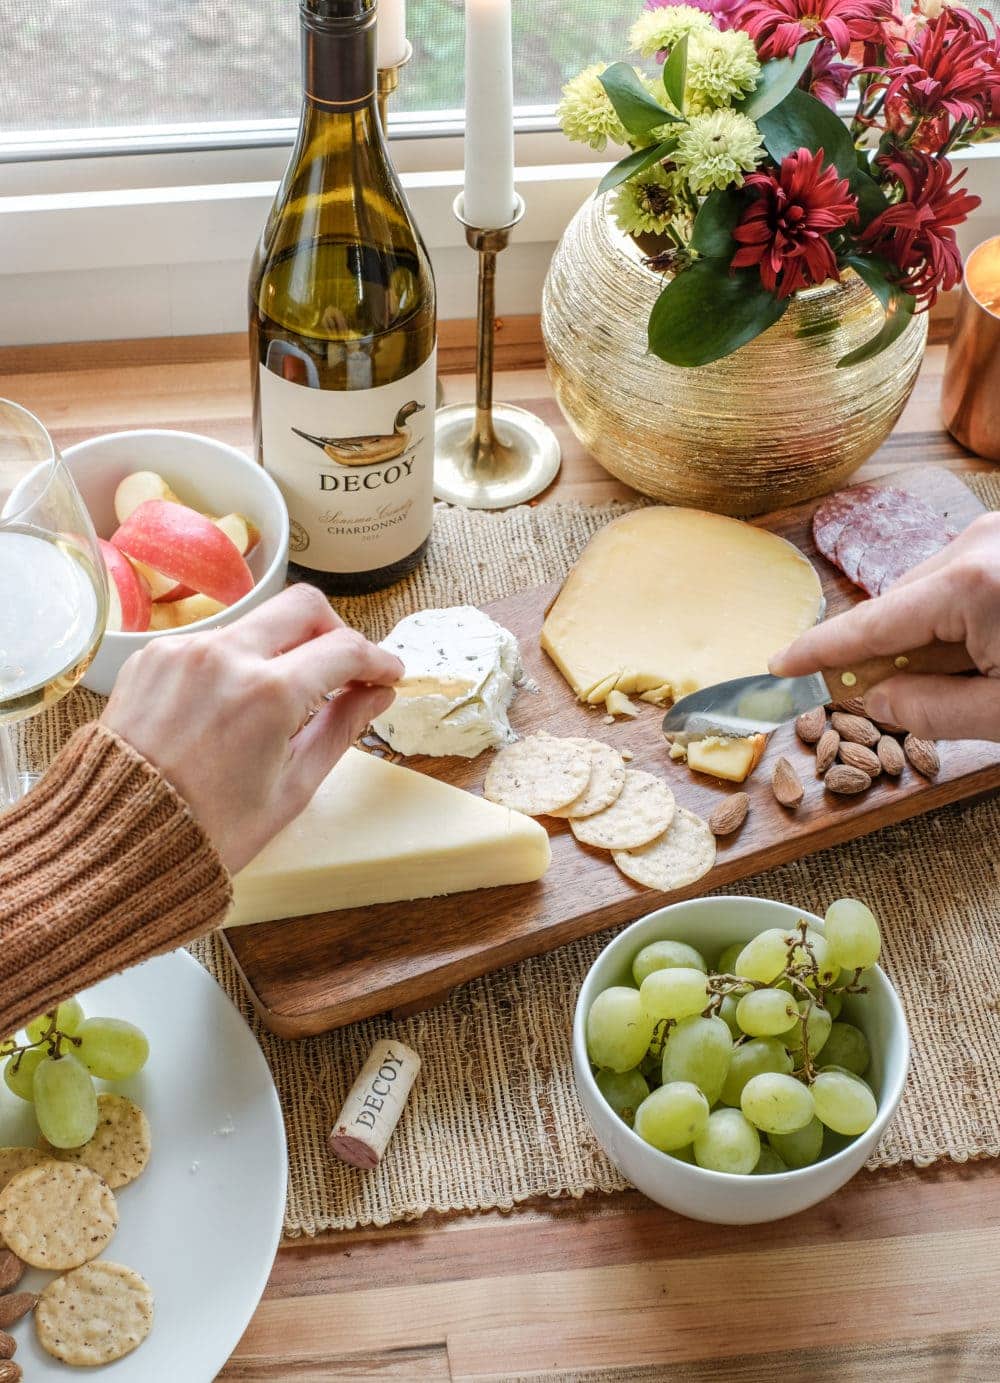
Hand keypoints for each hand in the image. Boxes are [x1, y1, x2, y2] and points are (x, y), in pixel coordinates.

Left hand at [101, 585, 401, 870]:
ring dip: (283, 648)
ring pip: (256, 623)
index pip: (345, 649)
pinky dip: (236, 662)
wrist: (120, 840)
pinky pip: (212, 641)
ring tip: (285, 698)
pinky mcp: (154, 656)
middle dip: (336, 631)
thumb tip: (377, 695)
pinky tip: (234, 704)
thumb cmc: (209, 830)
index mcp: (268, 694)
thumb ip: (341, 729)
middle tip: (344, 669)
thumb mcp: (292, 789)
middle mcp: (225, 657)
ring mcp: (184, 651)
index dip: (377, 659)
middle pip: (304, 606)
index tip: (387, 674)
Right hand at [769, 512, 999, 741]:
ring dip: (929, 635)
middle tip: (907, 698)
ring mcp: (994, 535)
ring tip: (980, 671)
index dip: (819, 650)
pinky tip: (993, 645)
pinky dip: (957, 617)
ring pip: (925, 592)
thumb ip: (936, 710)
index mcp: (972, 585)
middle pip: (895, 605)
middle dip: (891, 652)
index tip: (780, 667)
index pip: (870, 625)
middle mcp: (976, 543)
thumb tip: (878, 701)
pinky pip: (956, 581)